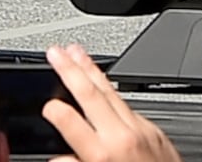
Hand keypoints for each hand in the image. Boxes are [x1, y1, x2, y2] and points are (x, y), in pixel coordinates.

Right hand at [40, 48, 182, 161]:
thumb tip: (58, 161)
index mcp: (103, 156)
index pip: (70, 122)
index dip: (54, 110)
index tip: (46, 104)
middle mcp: (122, 138)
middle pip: (90, 94)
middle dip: (69, 70)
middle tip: (55, 52)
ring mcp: (141, 130)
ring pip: (112, 92)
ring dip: (91, 69)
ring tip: (75, 52)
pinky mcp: (155, 131)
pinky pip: (129, 105)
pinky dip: (113, 90)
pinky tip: (104, 83)